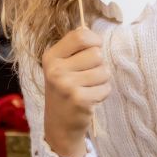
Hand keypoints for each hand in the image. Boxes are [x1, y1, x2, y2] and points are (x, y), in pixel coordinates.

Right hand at [42, 27, 110, 156]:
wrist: (59, 124)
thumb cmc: (64, 90)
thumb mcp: (61, 66)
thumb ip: (74, 48)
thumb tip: (89, 32)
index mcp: (50, 57)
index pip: (80, 36)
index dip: (94, 40)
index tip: (93, 50)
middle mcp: (55, 69)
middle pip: (96, 54)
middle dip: (99, 65)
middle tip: (87, 77)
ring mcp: (66, 85)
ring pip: (104, 71)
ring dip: (102, 80)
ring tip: (88, 88)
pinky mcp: (79, 99)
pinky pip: (105, 88)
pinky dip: (102, 93)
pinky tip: (89, 98)